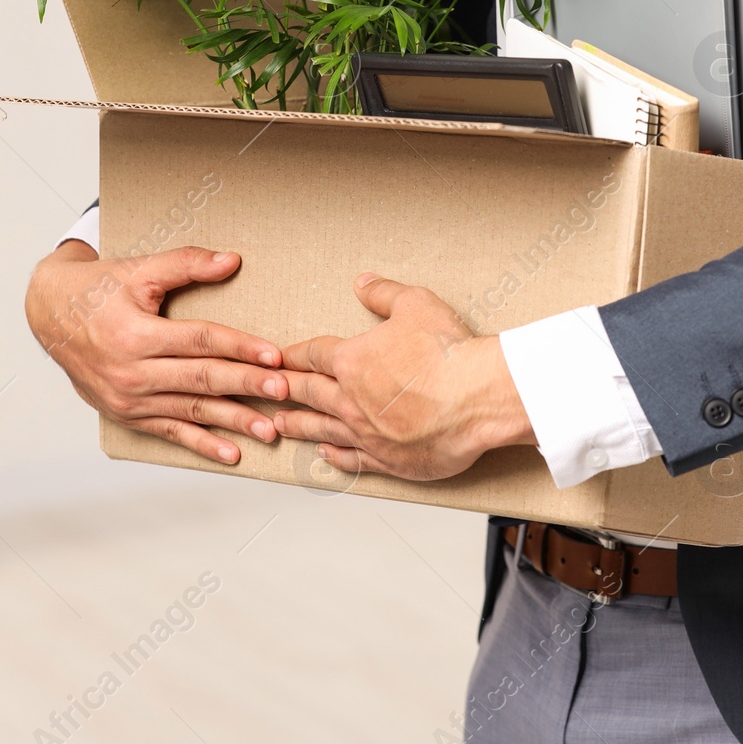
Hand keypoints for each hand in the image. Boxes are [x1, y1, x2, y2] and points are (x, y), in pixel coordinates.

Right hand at [25, 240, 286, 464]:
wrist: (49, 315)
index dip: (239, 347)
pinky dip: (202, 444)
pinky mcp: (127, 415)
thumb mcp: (139, 269)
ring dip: (233, 421)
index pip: (199, 340)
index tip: (274, 355)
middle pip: (201, 379)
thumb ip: (186, 263)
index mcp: (135, 333)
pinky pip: (170, 432)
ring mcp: (128, 398)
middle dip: (246, 385)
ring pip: (191, 411)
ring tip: (270, 429)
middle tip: (284, 391)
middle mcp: (130, 371)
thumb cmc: (97, 290)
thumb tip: (232, 260)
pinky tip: (233, 453)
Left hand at [274, 274, 535, 479]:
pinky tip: (324, 455)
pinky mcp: (388, 459)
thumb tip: (365, 284)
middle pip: (306, 393)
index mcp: (352, 361)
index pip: (312, 355)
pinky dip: (334, 456)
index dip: (294, 354)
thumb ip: (385, 294)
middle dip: (283, 390)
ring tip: (279, 426)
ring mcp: (366, 433)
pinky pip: (351, 460)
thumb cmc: (449, 354)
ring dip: (296, 426)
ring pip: (320, 429)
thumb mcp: (416, 305)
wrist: (477, 397)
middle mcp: (351, 400)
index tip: (280, 358)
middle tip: (265, 392)